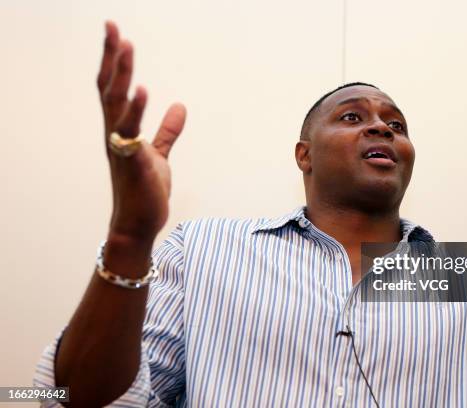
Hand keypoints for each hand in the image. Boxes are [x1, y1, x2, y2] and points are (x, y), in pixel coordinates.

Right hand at [98, 21, 185, 242]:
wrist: (139, 223)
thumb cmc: (144, 189)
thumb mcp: (159, 155)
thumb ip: (167, 131)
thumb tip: (179, 106)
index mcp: (120, 130)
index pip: (112, 89)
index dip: (113, 62)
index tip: (115, 33)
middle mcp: (114, 134)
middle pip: (108, 89)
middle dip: (111, 57)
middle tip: (113, 26)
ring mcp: (121, 148)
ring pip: (115, 104)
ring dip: (121, 75)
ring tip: (127, 46)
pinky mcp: (133, 162)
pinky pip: (131, 132)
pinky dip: (136, 110)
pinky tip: (143, 90)